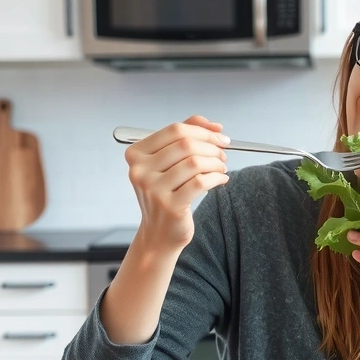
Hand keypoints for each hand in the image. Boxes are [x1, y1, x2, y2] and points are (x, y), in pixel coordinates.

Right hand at [124, 115, 228, 253]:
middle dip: (211, 146)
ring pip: (195, 162)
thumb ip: (185, 139)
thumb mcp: (167, 164)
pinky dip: (217, 177)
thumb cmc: (165, 195)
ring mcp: (153, 189)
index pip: (174, 130)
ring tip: (222, 167)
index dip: (202, 130)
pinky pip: (201, 182)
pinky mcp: (170, 206)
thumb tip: (213, 125)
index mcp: (136, 154)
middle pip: (185, 144)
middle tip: (222, 153)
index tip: (219, 135)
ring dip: (216, 162)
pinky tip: (221, 179)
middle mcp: (140, 170)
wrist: (159, 234)